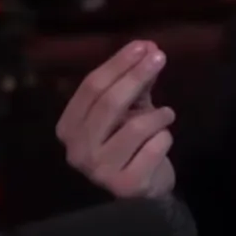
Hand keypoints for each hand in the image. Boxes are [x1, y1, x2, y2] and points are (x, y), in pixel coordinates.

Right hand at [56, 41, 176, 197]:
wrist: (144, 189)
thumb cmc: (132, 145)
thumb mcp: (130, 110)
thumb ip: (136, 82)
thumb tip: (148, 48)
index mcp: (69, 127)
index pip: (91, 87)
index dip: (118, 64)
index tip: (143, 46)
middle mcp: (76, 150)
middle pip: (109, 103)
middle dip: (137, 75)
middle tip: (160, 57)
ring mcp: (99, 171)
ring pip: (135, 127)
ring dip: (159, 116)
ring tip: (167, 115)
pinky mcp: (125, 185)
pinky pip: (153, 148)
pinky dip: (164, 138)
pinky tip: (163, 140)